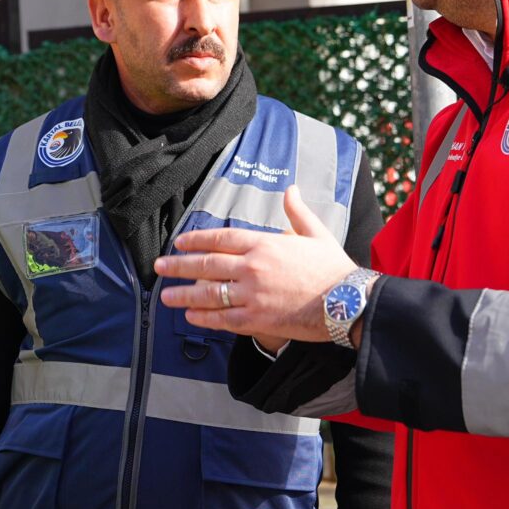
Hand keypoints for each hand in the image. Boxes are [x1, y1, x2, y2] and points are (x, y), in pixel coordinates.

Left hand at [158, 189, 357, 346]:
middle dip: (179, 266)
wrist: (348, 302)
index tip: (179, 242)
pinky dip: (205, 318)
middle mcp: (253, 267)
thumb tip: (291, 189)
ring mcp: (253, 295)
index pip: (221, 238)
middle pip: (207, 265)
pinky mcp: (258, 319)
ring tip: (166, 296)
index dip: (197, 240)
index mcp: (265, 244)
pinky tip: (191, 317)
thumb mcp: (316, 233)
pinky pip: (224, 319)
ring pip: (209, 294)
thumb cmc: (334, 268)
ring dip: (184, 295)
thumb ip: (297, 211)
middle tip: (160, 266)